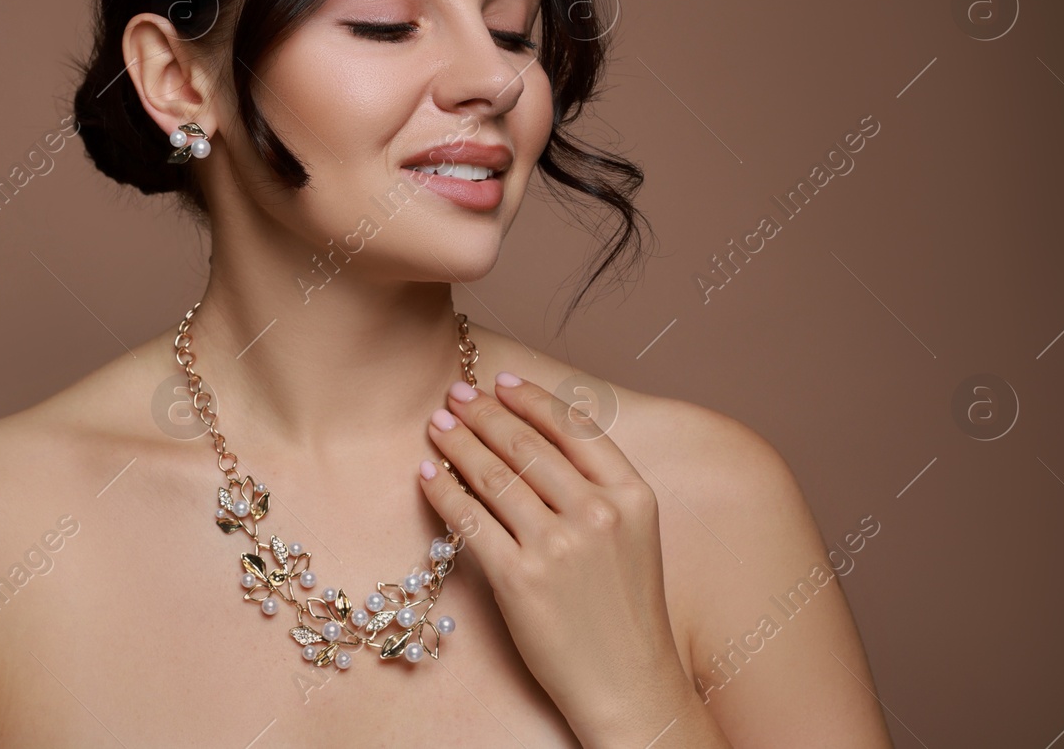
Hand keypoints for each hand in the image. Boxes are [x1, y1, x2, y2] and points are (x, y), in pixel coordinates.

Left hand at [418, 372, 697, 745]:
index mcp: (632, 496)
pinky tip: (428, 474)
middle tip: (455, 396)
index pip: (574, 426)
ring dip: (458, 443)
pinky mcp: (521, 580)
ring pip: (494, 476)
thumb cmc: (626, 608)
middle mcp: (597, 514)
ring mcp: (558, 547)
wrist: (629, 683)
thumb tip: (536, 434)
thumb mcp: (635, 535)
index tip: (500, 381)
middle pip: (526, 445)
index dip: (531, 397)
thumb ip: (598, 486)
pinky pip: (470, 520)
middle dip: (483, 413)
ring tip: (438, 427)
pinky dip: (443, 491)